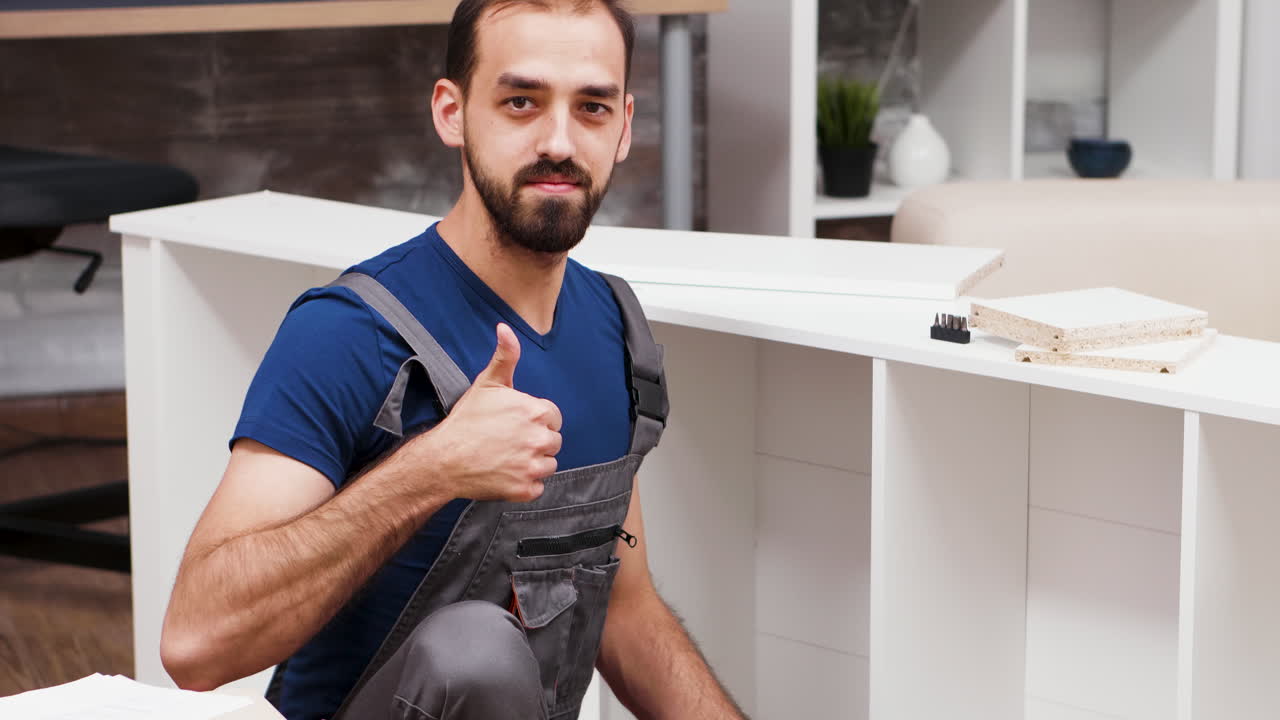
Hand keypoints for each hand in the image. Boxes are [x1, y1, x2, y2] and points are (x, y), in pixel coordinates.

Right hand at [410, 323, 561, 502]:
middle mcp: (539, 439)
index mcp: (536, 411)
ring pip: (548, 464)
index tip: (515, 423)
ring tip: (506, 457)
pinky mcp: (525, 489)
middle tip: (509, 441)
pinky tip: (505, 473)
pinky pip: (537, 487)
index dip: (535, 420)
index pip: (552, 417)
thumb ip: (505, 356)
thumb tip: (505, 329)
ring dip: (533, 463)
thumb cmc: (466, 420)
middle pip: (553, 441)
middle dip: (536, 441)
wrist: (444, 459)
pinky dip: (525, 484)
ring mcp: (533, 466)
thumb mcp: (487, 383)